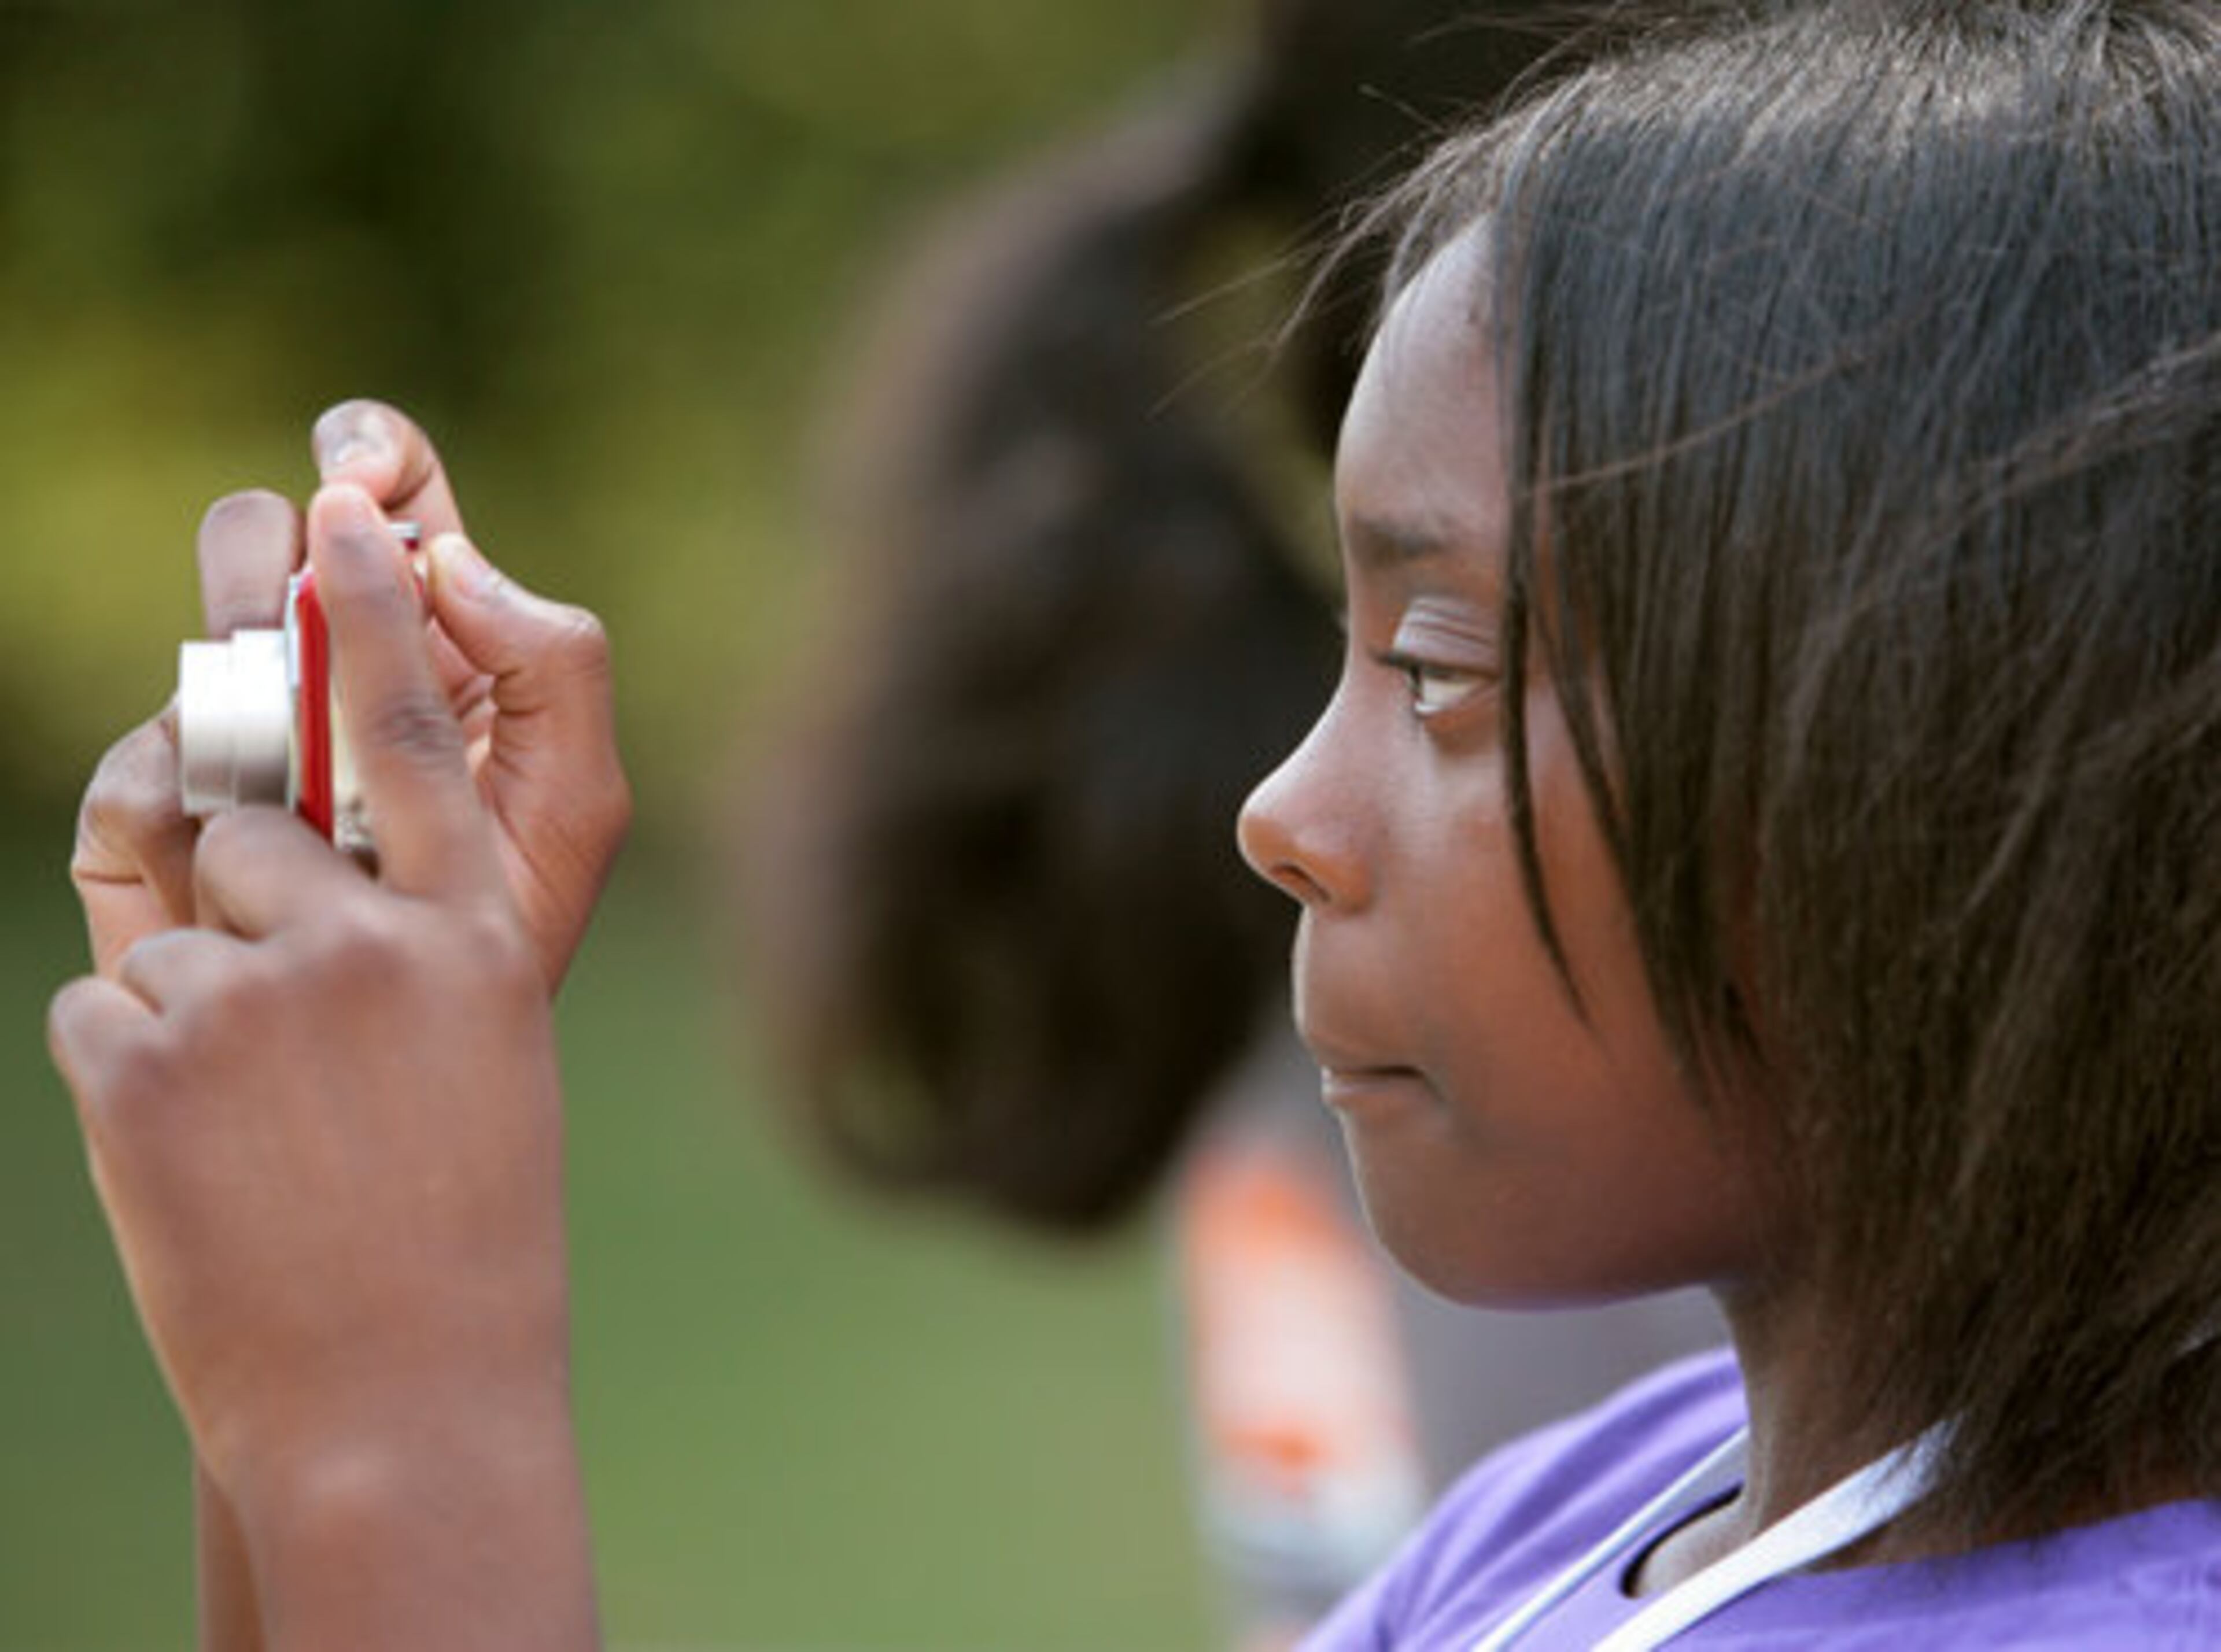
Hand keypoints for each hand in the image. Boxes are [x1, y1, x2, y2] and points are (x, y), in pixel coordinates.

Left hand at [50, 488, 599, 1648]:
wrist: (400, 1398)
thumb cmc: (457, 1224)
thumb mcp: (474, 1053)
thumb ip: (401, 931)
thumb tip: (289, 839)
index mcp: (474, 933)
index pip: (417, 728)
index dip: (374, 611)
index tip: (341, 510)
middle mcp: (371, 938)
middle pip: (252, 820)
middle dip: (240, 886)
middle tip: (277, 1001)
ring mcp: (255, 994)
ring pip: (166, 918)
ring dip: (186, 1000)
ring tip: (253, 1123)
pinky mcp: (140, 1058)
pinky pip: (102, 998)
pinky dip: (130, 1066)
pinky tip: (201, 1157)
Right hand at [71, 400, 629, 992]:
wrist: (418, 1063)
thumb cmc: (508, 923)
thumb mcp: (576, 798)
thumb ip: (553, 665)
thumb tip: (449, 558)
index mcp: (426, 640)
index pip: (381, 492)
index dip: (365, 453)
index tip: (362, 488)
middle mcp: (314, 668)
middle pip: (256, 536)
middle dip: (272, 567)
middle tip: (312, 641)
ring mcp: (224, 735)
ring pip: (195, 655)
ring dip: (257, 720)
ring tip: (326, 819)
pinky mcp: (149, 819)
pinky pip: (145, 780)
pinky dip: (207, 833)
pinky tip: (262, 895)